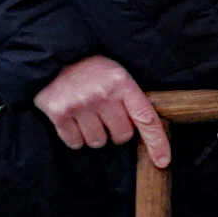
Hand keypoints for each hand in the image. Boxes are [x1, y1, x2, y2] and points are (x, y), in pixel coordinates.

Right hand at [33, 55, 171, 168]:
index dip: (157, 142)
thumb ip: (131, 99)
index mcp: (121, 83)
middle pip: (121, 136)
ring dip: (95, 135)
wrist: (54, 55)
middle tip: (106, 115)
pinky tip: (72, 119)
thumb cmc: (91, 69)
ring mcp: (79, 104)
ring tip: (87, 114)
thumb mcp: (117, 74)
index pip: (146, 118)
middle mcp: (102, 94)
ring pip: (98, 142)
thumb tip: (146, 133)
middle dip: (116, 131)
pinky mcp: (58, 113)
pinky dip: (75, 137)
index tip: (163, 161)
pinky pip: (75, 143)